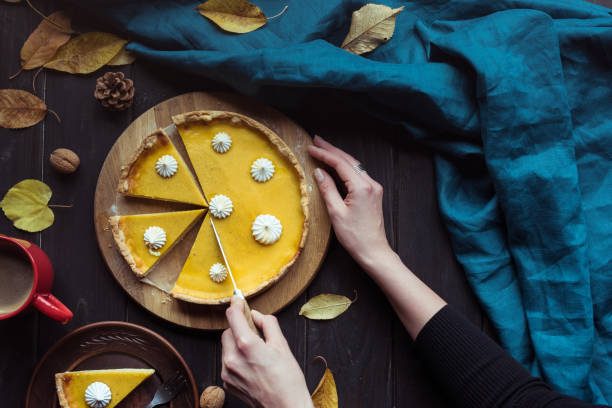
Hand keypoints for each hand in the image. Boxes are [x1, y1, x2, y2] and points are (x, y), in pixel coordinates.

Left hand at [221, 296, 312, 407]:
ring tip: (256, 353)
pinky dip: (236, 358)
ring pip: (226, 347)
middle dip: (239, 329)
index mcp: (247, 345)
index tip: (239, 300)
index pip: (233, 316)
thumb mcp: (282, 345)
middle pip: (227, 332)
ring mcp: (228, 372)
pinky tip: (252, 365)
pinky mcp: (227, 382)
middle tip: (256, 333)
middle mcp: (233, 358)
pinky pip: (227, 362)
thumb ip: (268, 324)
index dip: (236, 305)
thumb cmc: (287, 380)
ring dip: (237, 344)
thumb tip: (256, 315)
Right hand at [308, 135, 393, 270]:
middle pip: (348, 160)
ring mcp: (374, 188)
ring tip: (324, 149)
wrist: (373, 251)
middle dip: (331, 150)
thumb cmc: (355, 236)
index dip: (324, 154)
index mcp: (362, 187)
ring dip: (339, 157)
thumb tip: (318, 172)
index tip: (311, 148)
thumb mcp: (336, 212)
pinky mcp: (373, 193)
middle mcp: (371, 184)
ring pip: (354, 166)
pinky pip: (358, 174)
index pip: (340, 164)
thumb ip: (327, 189)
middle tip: (316, 141)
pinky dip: (345, 167)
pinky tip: (336, 166)